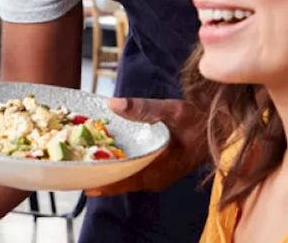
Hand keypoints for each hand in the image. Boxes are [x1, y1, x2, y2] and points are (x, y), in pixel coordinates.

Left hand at [84, 97, 208, 196]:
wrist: (218, 129)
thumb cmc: (197, 121)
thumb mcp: (173, 110)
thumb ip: (145, 108)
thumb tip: (114, 104)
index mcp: (159, 169)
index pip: (125, 181)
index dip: (102, 183)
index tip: (81, 182)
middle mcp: (154, 178)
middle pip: (119, 182)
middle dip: (95, 175)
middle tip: (69, 168)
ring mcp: (153, 176)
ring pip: (122, 178)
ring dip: (102, 171)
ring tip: (75, 162)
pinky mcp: (152, 171)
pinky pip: (128, 172)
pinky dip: (112, 165)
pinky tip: (95, 155)